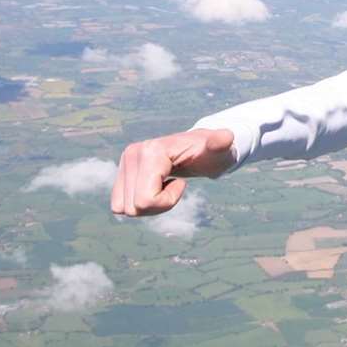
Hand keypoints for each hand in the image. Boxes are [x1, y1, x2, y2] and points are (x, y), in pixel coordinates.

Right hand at [110, 128, 235, 217]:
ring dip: (148, 205)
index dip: (167, 201)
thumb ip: (221, 144)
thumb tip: (226, 137)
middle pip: (133, 208)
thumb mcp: (220, 151)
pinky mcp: (122, 170)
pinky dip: (139, 203)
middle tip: (175, 185)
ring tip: (165, 186)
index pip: (145, 201)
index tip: (182, 184)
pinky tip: (155, 187)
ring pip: (123, 209)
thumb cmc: (214, 153)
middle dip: (158, 205)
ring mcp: (125, 161)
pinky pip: (119, 205)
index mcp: (150, 152)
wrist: (203, 148)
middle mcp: (132, 153)